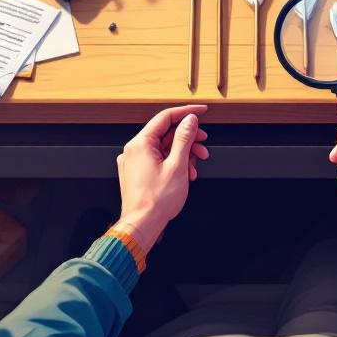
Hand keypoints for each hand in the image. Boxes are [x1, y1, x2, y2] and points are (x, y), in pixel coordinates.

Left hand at [115, 105, 208, 251]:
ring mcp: (134, 161)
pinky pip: (157, 159)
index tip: (202, 111)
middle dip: (187, 140)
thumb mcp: (178, 166)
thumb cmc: (157, 200)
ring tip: (195, 167)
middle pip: (165, 134)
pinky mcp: (136, 171)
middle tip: (203, 146)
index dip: (186, 113)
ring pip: (163, 148)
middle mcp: (134, 149)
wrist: (142, 224)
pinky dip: (173, 163)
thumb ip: (184, 139)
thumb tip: (190, 121)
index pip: (165, 117)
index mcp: (140, 143)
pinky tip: (185, 174)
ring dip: (183, 154)